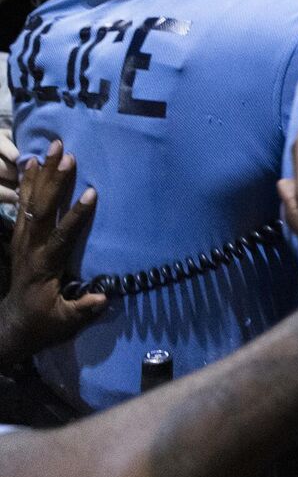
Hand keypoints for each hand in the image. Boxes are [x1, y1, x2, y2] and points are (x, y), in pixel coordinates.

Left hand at [0, 140, 105, 363]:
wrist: (13, 326)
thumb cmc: (44, 323)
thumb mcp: (65, 322)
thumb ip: (83, 308)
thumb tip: (104, 296)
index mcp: (44, 265)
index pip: (61, 235)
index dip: (76, 214)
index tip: (92, 192)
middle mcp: (29, 248)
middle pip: (41, 209)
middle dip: (54, 180)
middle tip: (67, 154)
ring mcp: (21, 241)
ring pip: (30, 203)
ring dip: (41, 175)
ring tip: (50, 149)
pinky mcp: (18, 238)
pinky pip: (22, 206)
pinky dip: (26, 184)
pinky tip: (30, 164)